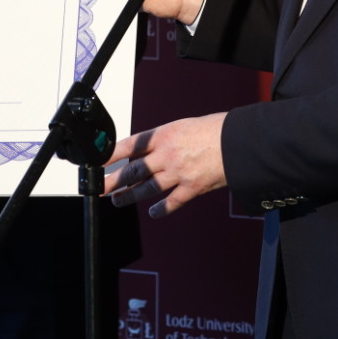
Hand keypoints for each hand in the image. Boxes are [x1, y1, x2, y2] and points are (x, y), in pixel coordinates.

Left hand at [102, 113, 227, 217]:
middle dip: (113, 181)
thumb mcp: (184, 126)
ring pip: (146, 188)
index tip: (98, 162)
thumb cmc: (216, 129)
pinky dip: (160, 209)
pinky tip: (153, 212)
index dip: (111, 155)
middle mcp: (167, 155)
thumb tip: (149, 150)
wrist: (239, 142)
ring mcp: (178, 173)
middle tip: (100, 188)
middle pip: (133, 171)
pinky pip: (171, 202)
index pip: (129, 146)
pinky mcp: (191, 188)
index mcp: (164, 135)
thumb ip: (165, 140)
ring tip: (117, 201)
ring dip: (129, 196)